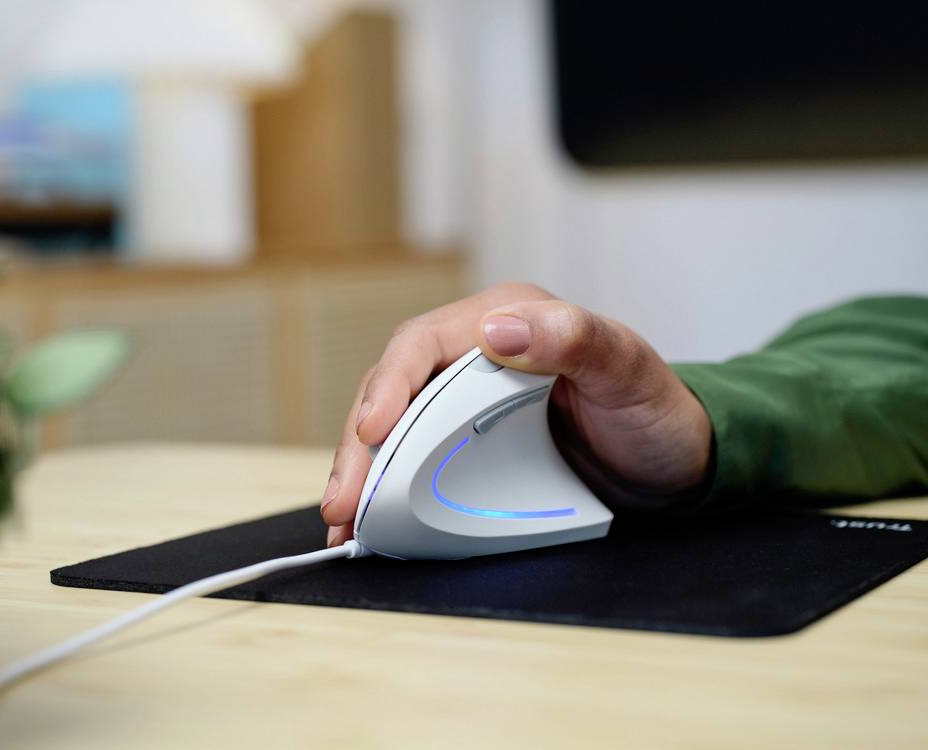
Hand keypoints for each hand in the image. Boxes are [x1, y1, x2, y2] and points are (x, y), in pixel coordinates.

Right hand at [320, 283, 712, 545]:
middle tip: (346, 499)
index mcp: (508, 317)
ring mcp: (466, 398)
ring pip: (393, 425)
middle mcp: (477, 351)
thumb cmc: (656, 413)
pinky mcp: (466, 438)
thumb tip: (499, 329)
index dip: (389, 385)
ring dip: (362, 469)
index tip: (373, 432)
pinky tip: (370, 519)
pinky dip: (388, 485)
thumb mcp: (629, 371)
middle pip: (394, 388)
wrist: (672, 464)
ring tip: (342, 518)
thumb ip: (577, 340)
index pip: (424, 343)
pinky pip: (413, 454)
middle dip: (361, 443)